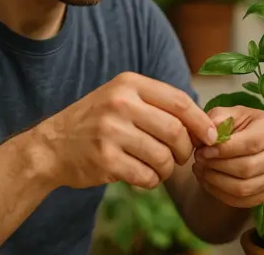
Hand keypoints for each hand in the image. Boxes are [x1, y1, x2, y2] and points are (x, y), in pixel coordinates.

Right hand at [32, 72, 216, 189]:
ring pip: (163, 156)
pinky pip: (146, 175)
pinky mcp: (105, 159)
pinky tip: (143, 175)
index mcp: (129, 84)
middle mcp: (120, 103)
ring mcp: (111, 131)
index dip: (201, 122)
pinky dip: (151, 180)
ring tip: (160, 167)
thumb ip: (158, 105)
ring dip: (168, 168)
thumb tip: (206, 125)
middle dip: (186, 149)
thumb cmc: (97, 122)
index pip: (179, 101)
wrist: (52, 146)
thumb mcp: (123, 99)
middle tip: (182, 157)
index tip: (211, 136)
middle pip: (175, 130)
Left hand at [192, 106, 263, 207]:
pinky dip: (220, 193)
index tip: (203, 151)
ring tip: (201, 169)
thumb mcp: (225, 114)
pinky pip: (243, 201)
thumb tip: (208, 139)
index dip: (225, 150)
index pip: (252, 143)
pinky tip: (207, 180)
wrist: (241, 140)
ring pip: (245, 188)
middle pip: (249, 168)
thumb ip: (215, 121)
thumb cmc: (235, 124)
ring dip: (216, 181)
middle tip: (199, 160)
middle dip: (218, 166)